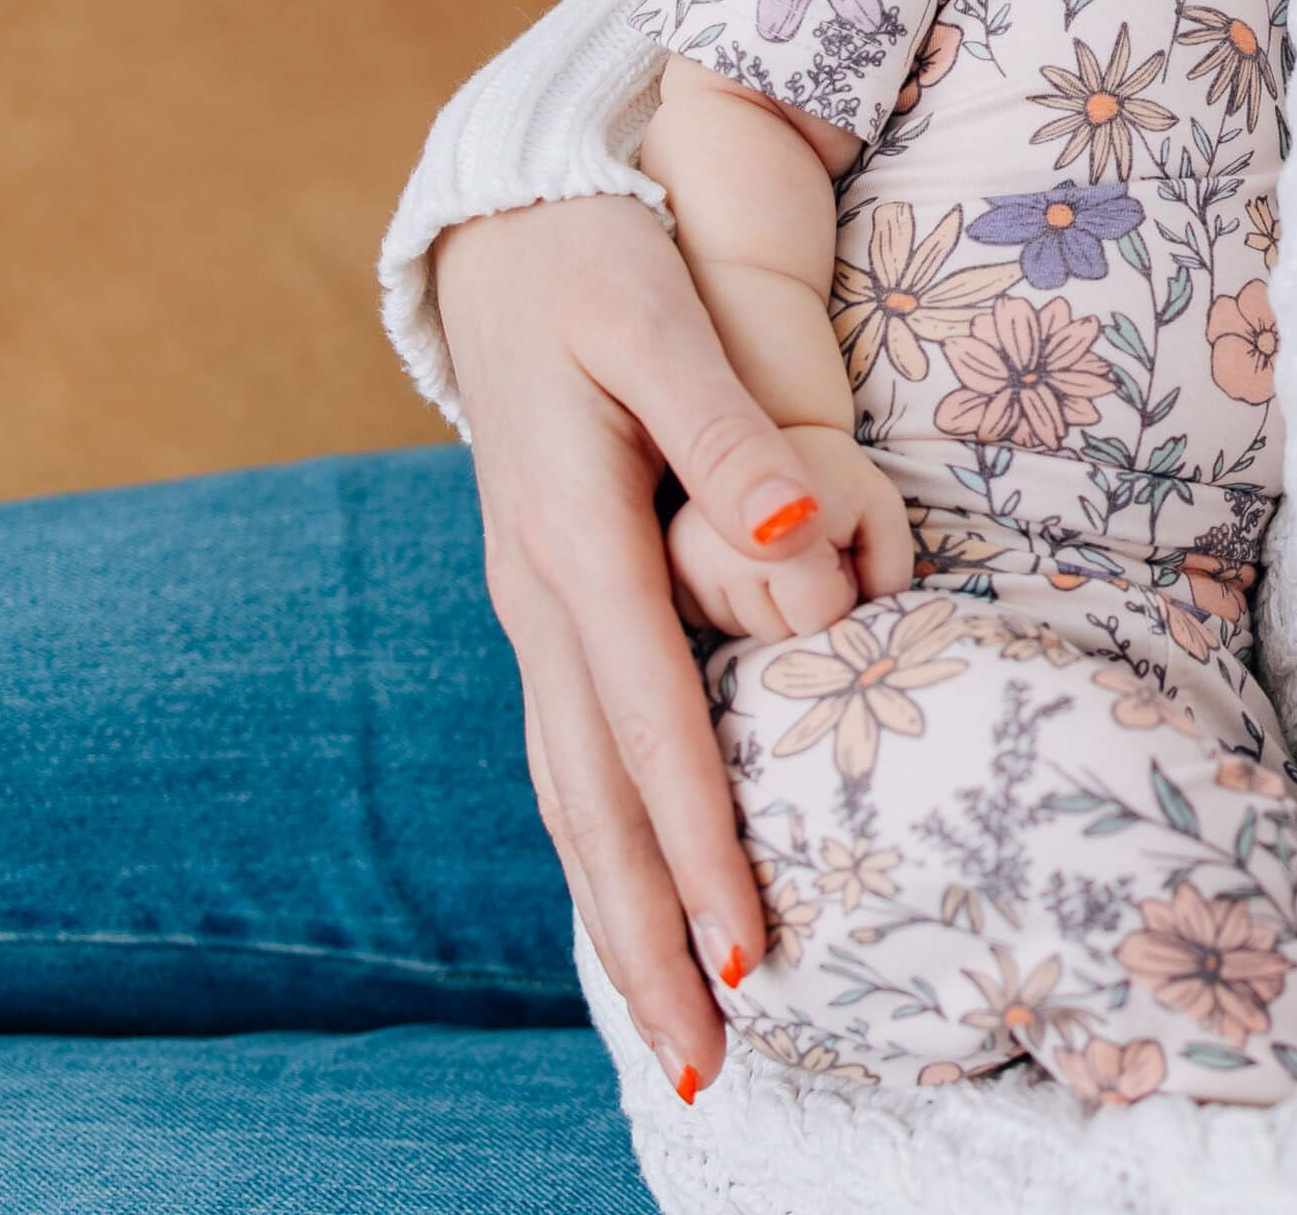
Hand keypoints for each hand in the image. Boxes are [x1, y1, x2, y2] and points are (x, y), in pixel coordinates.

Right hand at [434, 194, 830, 1102]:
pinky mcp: (548, 593)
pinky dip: (596, 832)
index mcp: (578, 536)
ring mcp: (534, 600)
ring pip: (569, 784)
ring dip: (614, 905)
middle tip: (702, 1067)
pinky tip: (623, 882)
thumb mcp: (661, 319)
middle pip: (593, 795)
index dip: (703, 843)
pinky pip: (567, 740)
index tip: (751, 954)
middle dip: (646, 933)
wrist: (506, 229)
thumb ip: (727, 430)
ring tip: (665, 1015)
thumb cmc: (600, 264)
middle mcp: (543, 593)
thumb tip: (790, 540)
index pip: (653, 722)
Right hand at [668, 424, 913, 639]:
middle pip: (778, 633)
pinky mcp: (659, 564)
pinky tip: (739, 557)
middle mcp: (704, 547)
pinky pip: (707, 622)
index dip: (839, 588)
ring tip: (770, 544)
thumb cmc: (835, 472)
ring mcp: (672, 557)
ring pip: (741, 632)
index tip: (834, 543)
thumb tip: (863, 621)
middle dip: (803, 601)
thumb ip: (887, 563)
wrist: (763, 420)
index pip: (818, 617)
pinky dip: (732, 602)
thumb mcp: (880, 505)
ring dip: (767, 603)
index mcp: (763, 526)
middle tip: (803, 542)